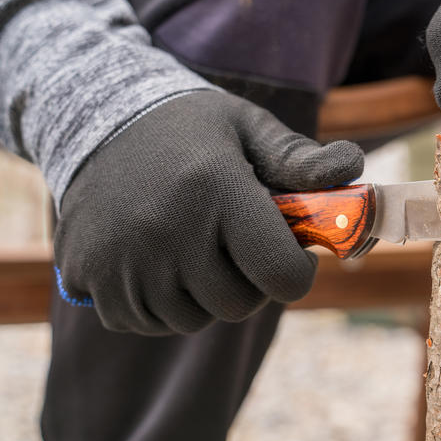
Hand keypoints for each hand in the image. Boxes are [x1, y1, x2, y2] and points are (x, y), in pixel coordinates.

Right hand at [54, 91, 363, 334]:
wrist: (95, 118)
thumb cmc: (190, 129)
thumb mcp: (248, 128)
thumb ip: (299, 158)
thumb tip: (354, 165)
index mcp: (215, 190)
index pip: (280, 274)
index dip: (296, 272)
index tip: (292, 254)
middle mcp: (166, 230)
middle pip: (238, 305)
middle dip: (250, 282)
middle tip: (237, 246)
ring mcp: (121, 258)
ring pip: (191, 320)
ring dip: (203, 296)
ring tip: (195, 249)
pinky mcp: (86, 275)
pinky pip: (142, 322)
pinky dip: (157, 305)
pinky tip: (157, 261)